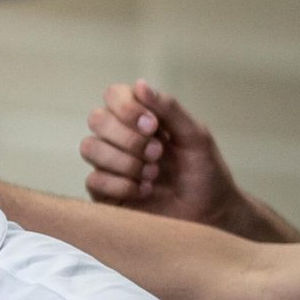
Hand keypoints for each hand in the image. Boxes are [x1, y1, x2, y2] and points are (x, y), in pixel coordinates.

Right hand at [81, 81, 258, 231]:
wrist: (210, 215)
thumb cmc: (206, 173)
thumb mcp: (195, 136)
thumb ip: (169, 109)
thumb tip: (140, 84)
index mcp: (141, 119)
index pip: (114, 95)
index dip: (127, 107)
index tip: (153, 125)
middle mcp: (120, 138)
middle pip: (96, 119)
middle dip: (128, 137)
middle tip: (157, 153)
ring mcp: (109, 165)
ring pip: (89, 147)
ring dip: (126, 161)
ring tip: (153, 175)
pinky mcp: (104, 193)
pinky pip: (94, 180)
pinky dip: (122, 185)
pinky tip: (143, 191)